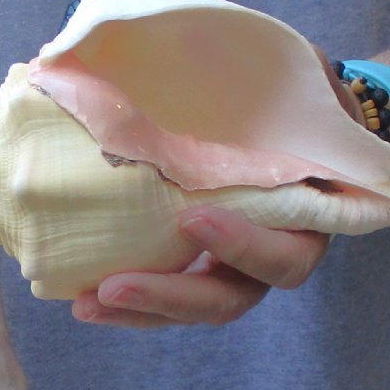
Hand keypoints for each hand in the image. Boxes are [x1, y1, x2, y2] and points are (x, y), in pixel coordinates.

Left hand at [70, 47, 366, 328]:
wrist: (289, 128)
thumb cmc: (297, 112)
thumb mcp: (303, 98)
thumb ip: (292, 104)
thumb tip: (240, 78)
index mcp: (306, 231)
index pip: (282, 259)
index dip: (241, 247)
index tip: (193, 218)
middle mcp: (268, 264)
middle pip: (226, 301)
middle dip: (168, 296)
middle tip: (112, 287)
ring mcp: (229, 274)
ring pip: (188, 310)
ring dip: (137, 311)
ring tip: (85, 304)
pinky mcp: (196, 272)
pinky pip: (165, 299)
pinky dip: (127, 303)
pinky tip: (82, 299)